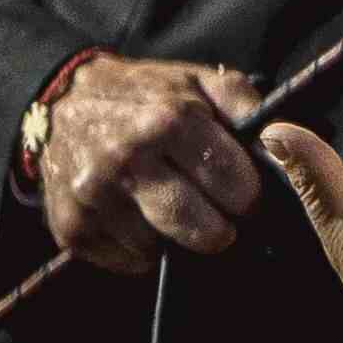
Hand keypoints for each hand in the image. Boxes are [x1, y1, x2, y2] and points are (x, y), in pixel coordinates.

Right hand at [36, 51, 269, 271]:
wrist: (60, 103)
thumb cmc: (146, 95)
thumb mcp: (198, 81)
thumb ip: (246, 105)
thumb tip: (282, 142)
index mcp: (167, 121)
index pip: (235, 185)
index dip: (249, 196)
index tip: (245, 195)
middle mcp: (126, 160)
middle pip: (201, 229)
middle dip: (221, 228)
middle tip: (219, 215)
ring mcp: (93, 197)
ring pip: (164, 248)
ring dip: (176, 237)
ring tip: (171, 206)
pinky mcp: (70, 228)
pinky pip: (129, 261)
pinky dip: (143, 247)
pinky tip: (140, 217)